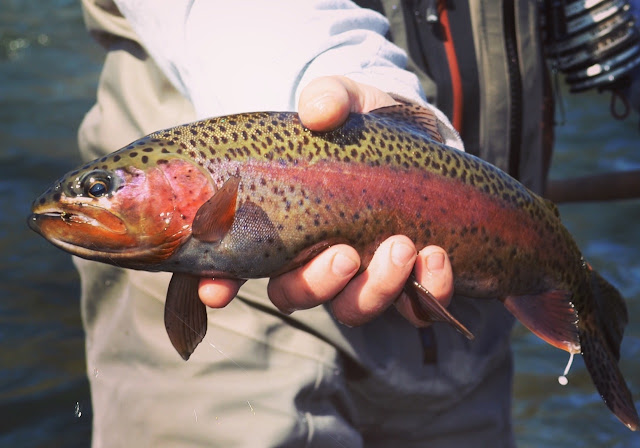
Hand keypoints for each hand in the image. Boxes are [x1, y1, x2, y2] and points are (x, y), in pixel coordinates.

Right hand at [198, 76, 453, 326]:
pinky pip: (417, 307)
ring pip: (354, 309)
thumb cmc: (364, 125)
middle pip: (297, 295)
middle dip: (318, 284)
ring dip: (376, 289)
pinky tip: (435, 257)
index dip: (220, 284)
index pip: (237, 265)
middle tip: (345, 253)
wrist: (417, 136)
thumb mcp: (346, 102)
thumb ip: (329, 99)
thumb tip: (317, 112)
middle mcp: (316, 257)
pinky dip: (429, 292)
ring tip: (401, 248)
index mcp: (283, 224)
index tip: (217, 291)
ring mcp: (362, 273)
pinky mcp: (410, 277)